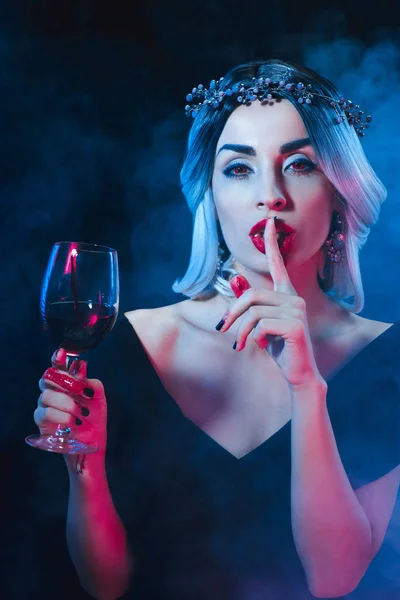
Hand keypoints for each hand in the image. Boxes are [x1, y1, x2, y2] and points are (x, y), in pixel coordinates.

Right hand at [34, 348, 107, 456]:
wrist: (92, 442)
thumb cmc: (94, 418)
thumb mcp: (99, 399)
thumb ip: (92, 383)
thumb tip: (81, 369)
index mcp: (68, 382)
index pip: (58, 366)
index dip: (57, 358)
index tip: (61, 353)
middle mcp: (54, 390)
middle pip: (47, 377)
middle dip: (62, 381)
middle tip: (78, 389)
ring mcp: (46, 404)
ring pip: (46, 395)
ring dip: (66, 403)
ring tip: (80, 412)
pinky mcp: (41, 420)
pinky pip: (45, 412)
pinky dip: (61, 416)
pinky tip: (73, 421)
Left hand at [218, 217, 323, 388]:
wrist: (298, 374)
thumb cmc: (278, 348)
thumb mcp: (259, 325)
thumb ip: (250, 305)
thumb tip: (236, 281)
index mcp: (286, 295)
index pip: (277, 264)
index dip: (271, 243)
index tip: (268, 222)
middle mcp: (293, 298)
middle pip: (251, 294)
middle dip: (232, 313)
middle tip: (222, 329)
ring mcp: (296, 311)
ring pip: (253, 311)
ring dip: (240, 330)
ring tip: (240, 344)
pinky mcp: (295, 325)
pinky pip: (260, 325)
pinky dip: (253, 338)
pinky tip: (261, 347)